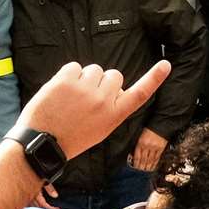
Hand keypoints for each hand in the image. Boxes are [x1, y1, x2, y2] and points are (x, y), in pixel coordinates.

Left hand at [15, 60, 173, 162]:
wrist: (42, 143)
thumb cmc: (72, 137)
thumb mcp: (100, 129)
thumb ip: (111, 108)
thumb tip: (113, 87)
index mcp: (114, 116)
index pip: (140, 94)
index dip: (154, 78)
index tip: (166, 64)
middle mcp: (104, 101)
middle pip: (114, 75)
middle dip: (102, 81)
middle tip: (87, 98)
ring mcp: (85, 89)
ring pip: (94, 69)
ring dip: (84, 78)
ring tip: (72, 98)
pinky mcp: (66, 80)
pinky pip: (74, 66)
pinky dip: (68, 75)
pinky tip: (61, 91)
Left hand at [130, 127, 166, 171]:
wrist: (160, 125)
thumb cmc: (149, 129)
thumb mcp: (140, 136)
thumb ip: (138, 145)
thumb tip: (135, 155)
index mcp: (140, 143)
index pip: (137, 156)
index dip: (136, 163)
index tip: (135, 167)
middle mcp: (147, 146)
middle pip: (143, 159)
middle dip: (141, 167)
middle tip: (140, 172)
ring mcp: (154, 148)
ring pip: (150, 160)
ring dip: (147, 167)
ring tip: (146, 171)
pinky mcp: (161, 148)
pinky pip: (157, 158)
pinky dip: (154, 163)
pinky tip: (153, 167)